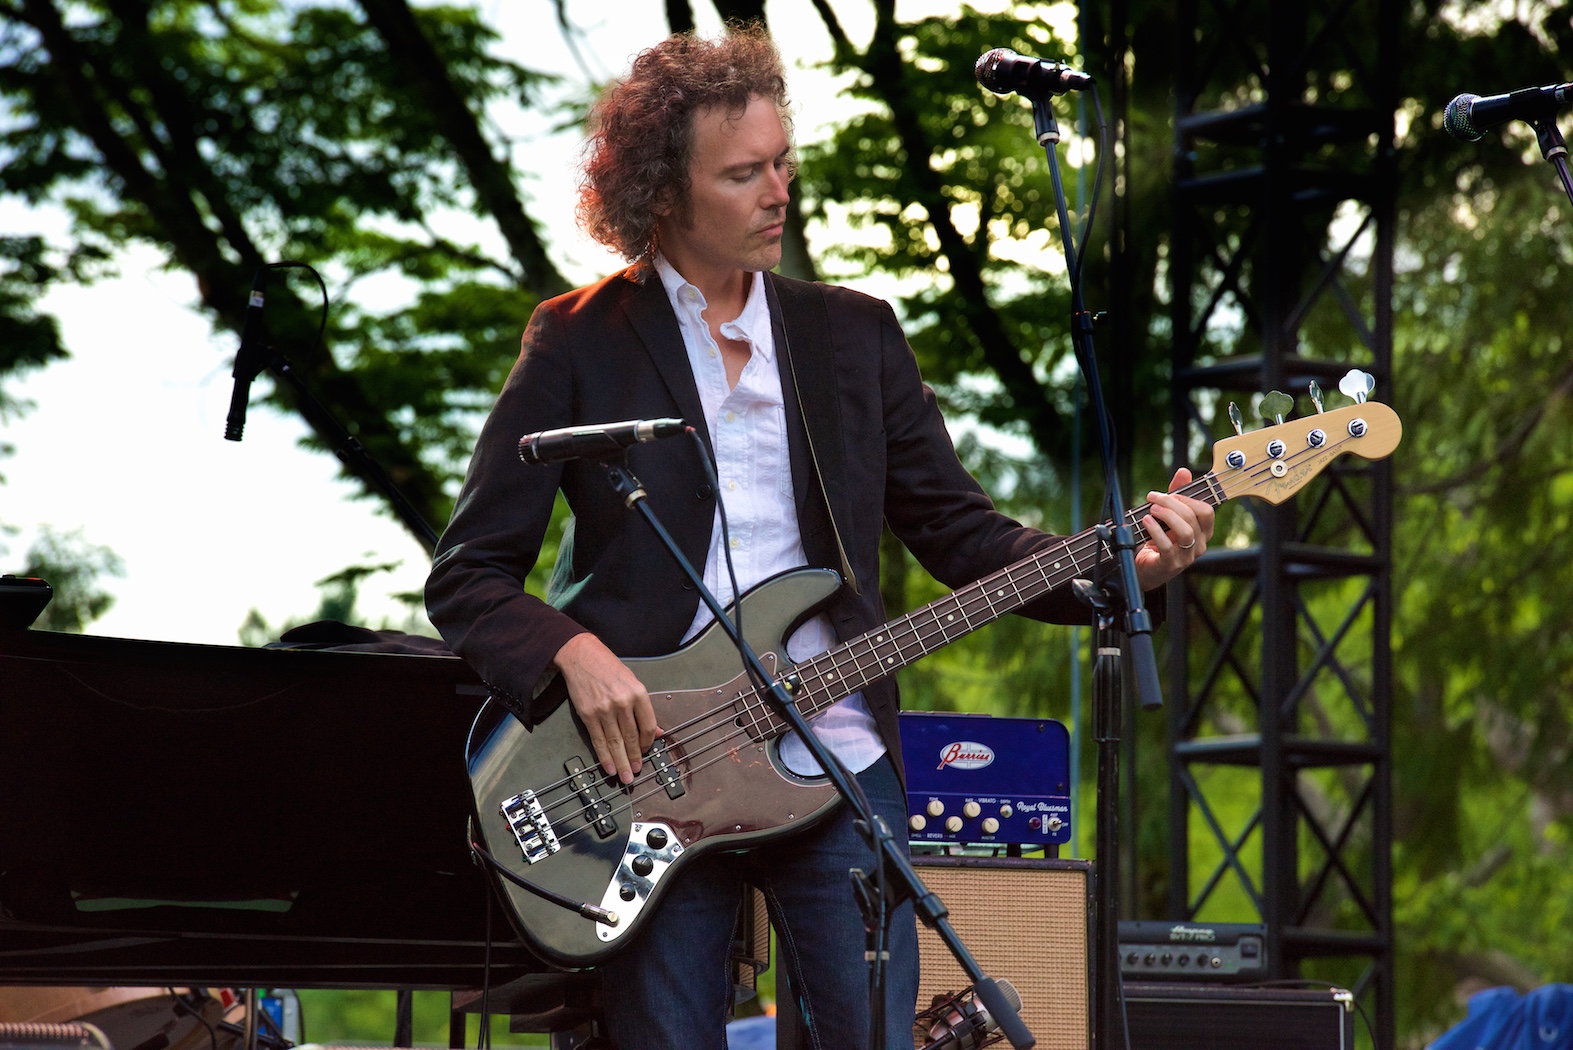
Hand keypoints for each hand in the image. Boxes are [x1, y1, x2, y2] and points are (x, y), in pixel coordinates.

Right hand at [553, 633, 661, 784]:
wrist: (581, 656)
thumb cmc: (609, 667)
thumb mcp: (632, 681)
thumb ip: (643, 708)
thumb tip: (656, 731)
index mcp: (638, 693)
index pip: (647, 725)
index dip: (648, 743)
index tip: (647, 752)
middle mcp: (622, 702)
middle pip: (632, 737)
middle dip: (635, 758)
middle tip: (636, 773)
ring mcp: (604, 710)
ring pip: (615, 742)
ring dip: (621, 762)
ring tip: (625, 776)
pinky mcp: (588, 715)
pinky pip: (598, 740)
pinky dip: (604, 756)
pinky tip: (609, 767)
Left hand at [1133, 467, 1214, 591]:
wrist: (1144, 568)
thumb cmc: (1158, 539)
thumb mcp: (1168, 515)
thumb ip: (1177, 494)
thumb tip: (1184, 471)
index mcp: (1202, 532)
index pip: (1206, 511)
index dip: (1188, 498)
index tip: (1170, 494)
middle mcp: (1199, 545)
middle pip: (1193, 517)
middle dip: (1172, 502)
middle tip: (1153, 498)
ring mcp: (1186, 556)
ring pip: (1186, 531)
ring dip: (1167, 515)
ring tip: (1151, 509)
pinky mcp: (1171, 565)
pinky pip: (1167, 546)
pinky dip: (1155, 530)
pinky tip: (1146, 521)